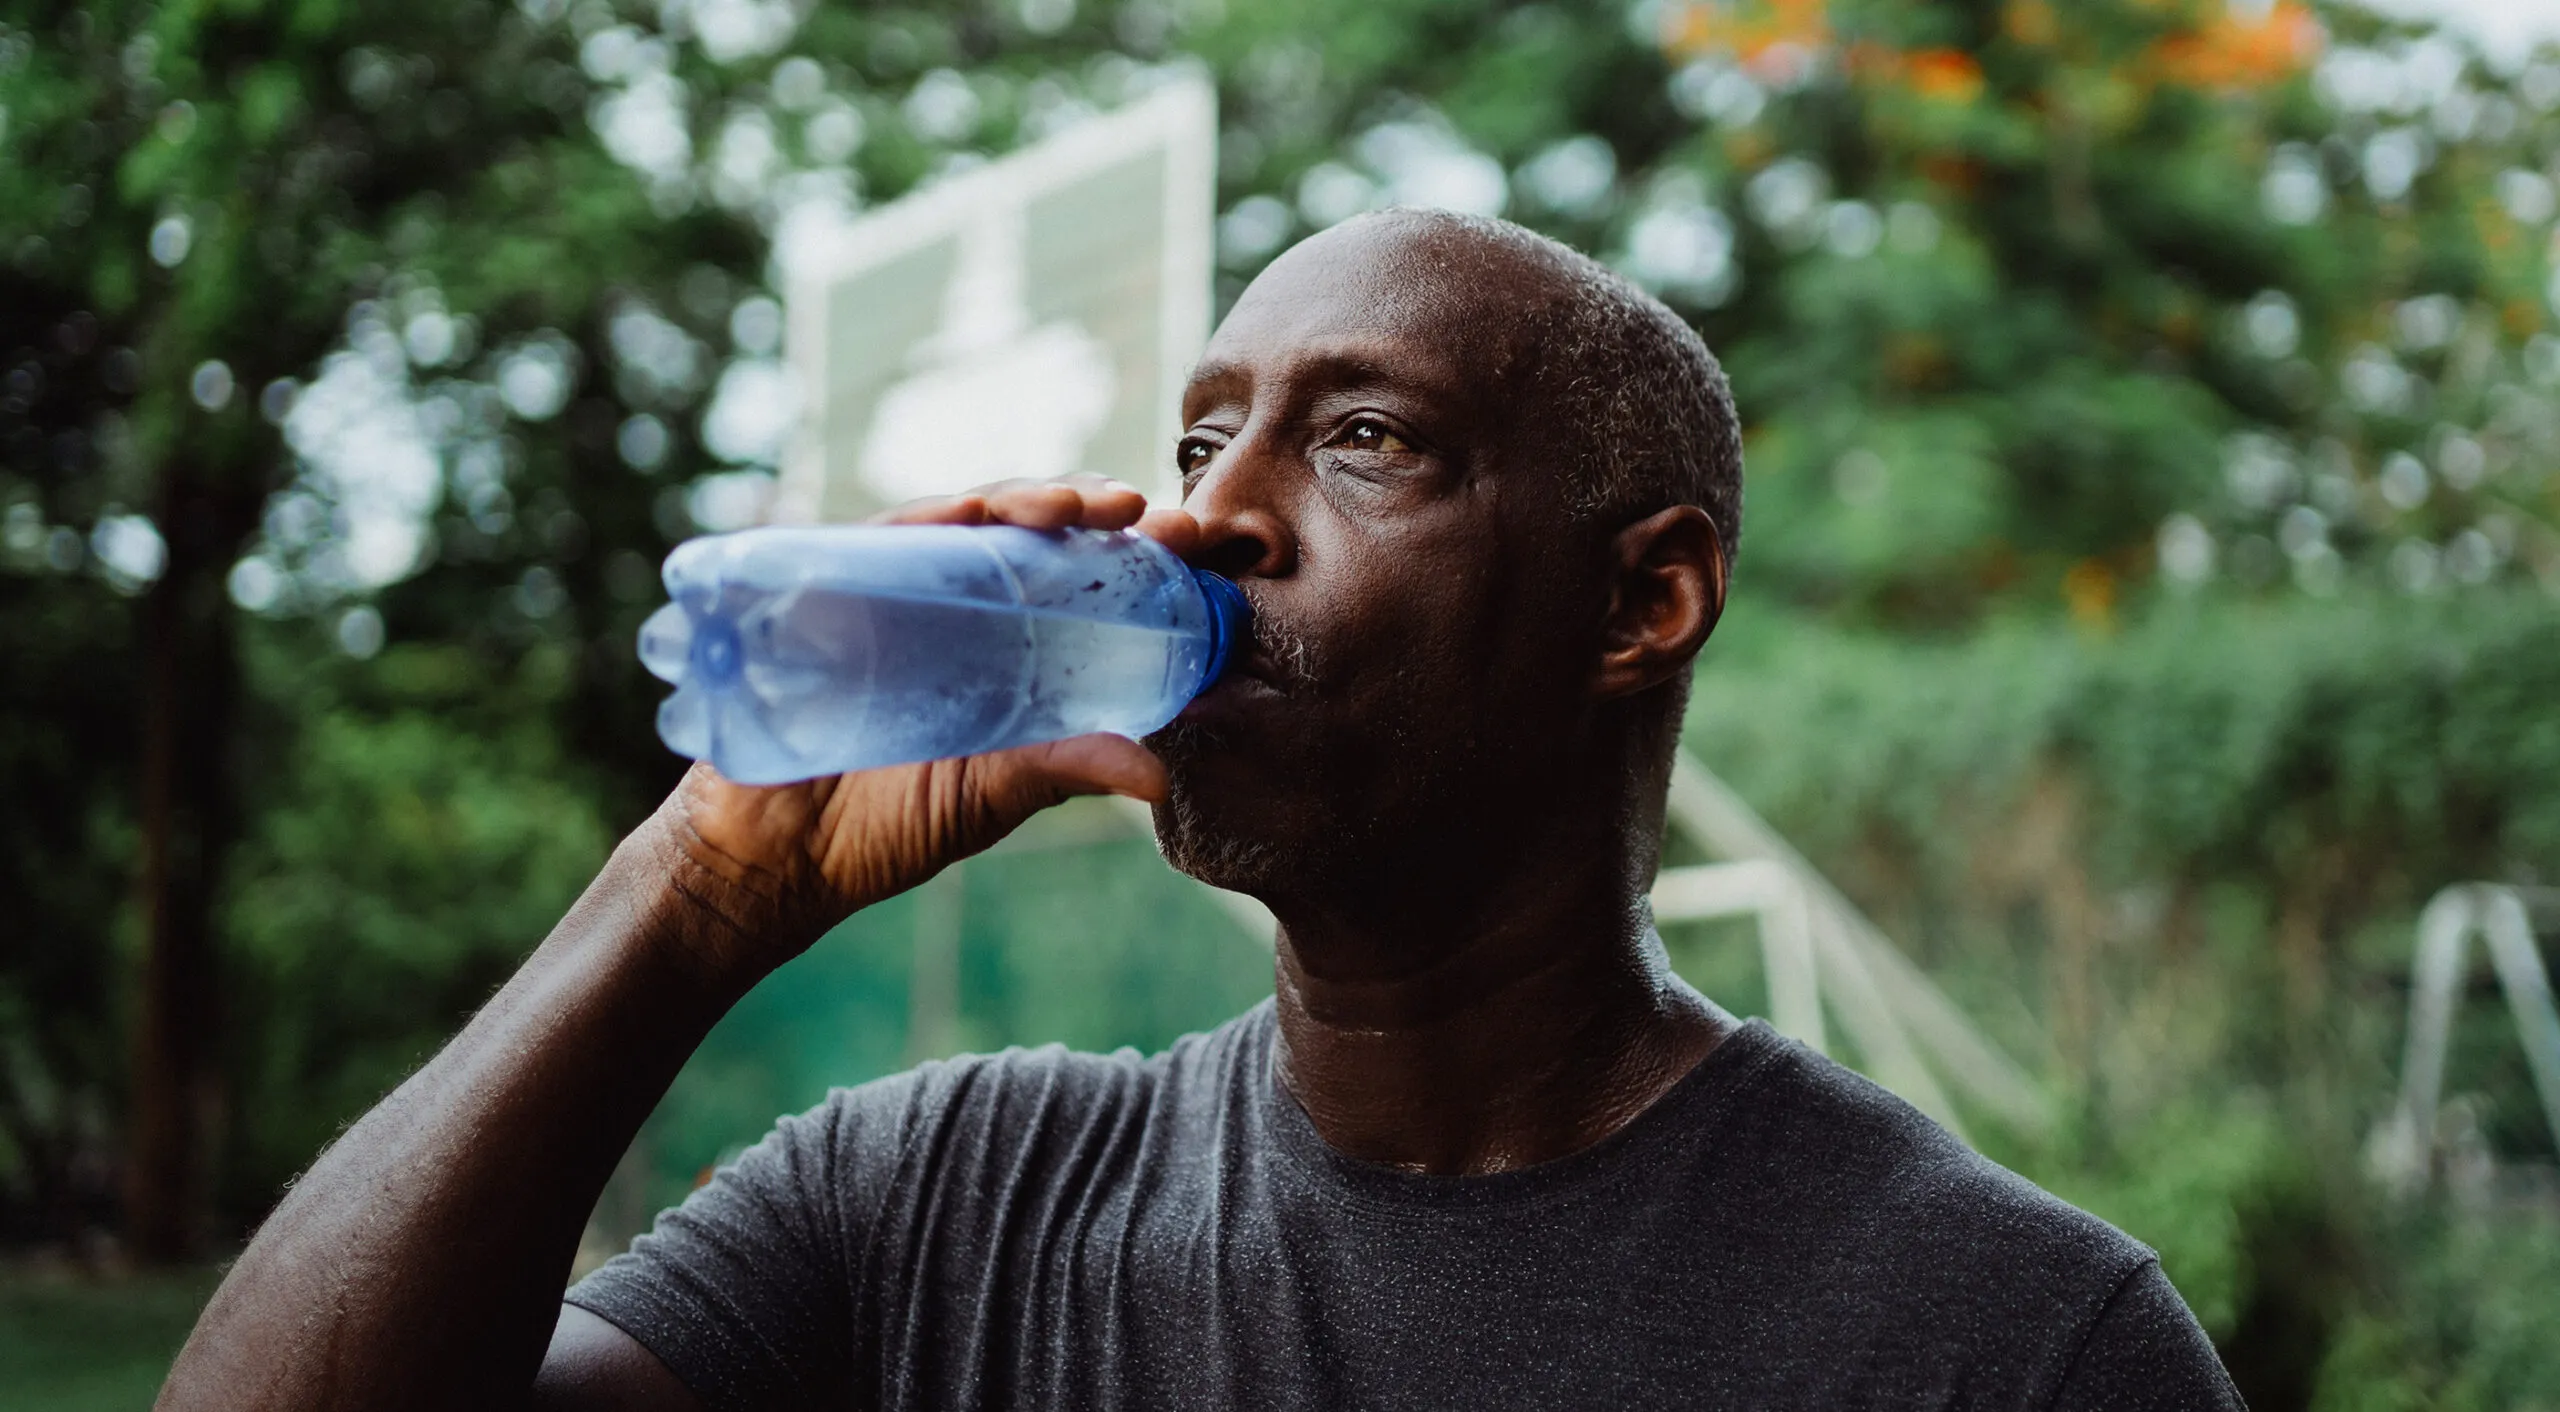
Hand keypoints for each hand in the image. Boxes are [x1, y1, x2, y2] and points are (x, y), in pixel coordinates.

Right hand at [633, 477, 1204, 986]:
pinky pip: (883, 537)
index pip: (1081, 576)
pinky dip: (928, 519)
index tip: (1198, 542)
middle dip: (1095, 509)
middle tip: (1152, 515)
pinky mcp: (834, 589)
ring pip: (969, 518)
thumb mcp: (995, 795)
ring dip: (1025, 500)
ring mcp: (896, 589)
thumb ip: (1067, 769)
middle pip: (1033, 532)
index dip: (1138, 551)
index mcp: (1008, 643)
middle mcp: (957, 602)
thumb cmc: (886, 823)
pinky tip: (970, 515)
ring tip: (1079, 507)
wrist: (773, 856)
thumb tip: (1161, 774)